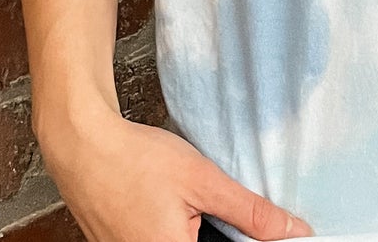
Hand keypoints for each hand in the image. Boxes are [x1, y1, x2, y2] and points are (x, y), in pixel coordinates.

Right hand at [36, 101, 313, 241]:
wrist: (83, 145)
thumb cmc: (136, 160)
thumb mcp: (203, 181)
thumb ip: (251, 212)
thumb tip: (295, 232)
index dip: (244, 239)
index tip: (250, 226)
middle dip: (221, 233)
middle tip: (209, 205)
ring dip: (199, 230)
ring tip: (186, 203)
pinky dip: (175, 229)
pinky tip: (171, 206)